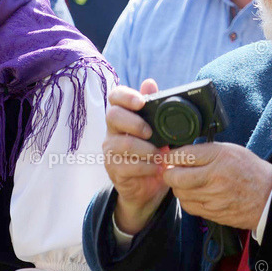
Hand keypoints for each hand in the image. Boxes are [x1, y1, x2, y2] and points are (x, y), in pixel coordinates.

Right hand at [103, 79, 169, 233]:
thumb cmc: (154, 153)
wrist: (149, 187)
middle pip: (113, 115)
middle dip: (134, 122)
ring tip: (161, 154)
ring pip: (122, 144)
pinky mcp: (113, 170)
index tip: (141, 102)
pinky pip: (127, 165)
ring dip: (146, 149)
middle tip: (151, 132)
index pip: (115, 97)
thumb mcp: (159, 131)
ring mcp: (110, 151)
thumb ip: (154, 108)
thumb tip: (149, 83)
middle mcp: (112, 131)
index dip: (126, 96)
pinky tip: (158, 168)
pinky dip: (147, 166)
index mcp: (124, 116)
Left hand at [164, 142, 271, 230]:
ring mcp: (213, 197)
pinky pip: (189, 206)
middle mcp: (215, 177)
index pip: (184, 155)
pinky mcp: (212, 212)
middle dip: (169, 173)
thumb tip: (180, 155)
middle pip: (175, 178)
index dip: (170, 156)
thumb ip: (205, 151)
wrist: (268, 195)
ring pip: (180, 193)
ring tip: (186, 182)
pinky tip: (195, 193)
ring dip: (178, 187)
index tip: (167, 157)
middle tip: (171, 170)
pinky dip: (187, 199)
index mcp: (219, 157)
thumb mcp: (230, 150)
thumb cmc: (249, 170)